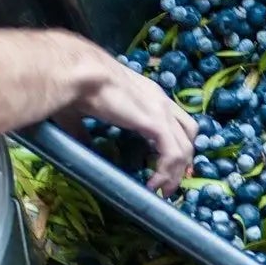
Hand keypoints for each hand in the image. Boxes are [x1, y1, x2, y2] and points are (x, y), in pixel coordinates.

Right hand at [70, 58, 198, 194]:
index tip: (163, 169)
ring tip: (161, 190)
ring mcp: (161, 111)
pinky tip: (153, 184)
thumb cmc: (77, 87)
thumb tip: (82, 144)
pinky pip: (173, 154)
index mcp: (148, 95)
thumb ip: (85, 131)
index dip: (175, 147)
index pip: (175, 122)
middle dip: (182, 164)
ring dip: (175, 174)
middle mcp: (161, 102)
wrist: (80, 73)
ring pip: (185, 148)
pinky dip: (167, 173)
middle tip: (168, 185)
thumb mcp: (82, 113)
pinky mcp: (156, 123)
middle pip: (188, 136)